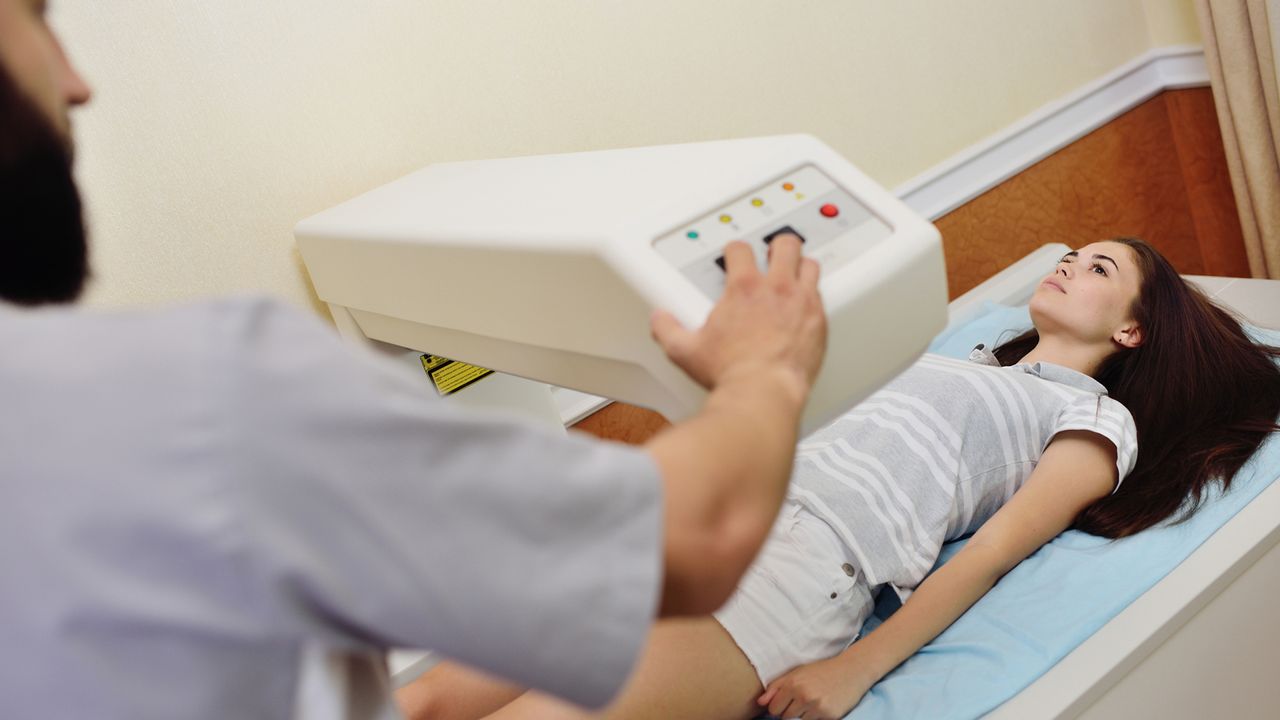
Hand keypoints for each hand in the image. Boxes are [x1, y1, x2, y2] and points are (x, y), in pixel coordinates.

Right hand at [651, 235, 824, 401]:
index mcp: (743, 288)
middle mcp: (776, 289)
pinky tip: (807, 304)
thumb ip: (668, 329)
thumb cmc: (730, 373)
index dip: (735, 249)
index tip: (735, 255)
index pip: (741, 249)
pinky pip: (822, 295)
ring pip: (809, 264)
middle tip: (772, 254)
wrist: (763, 393)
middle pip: (784, 244)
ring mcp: (801, 302)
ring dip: (801, 265)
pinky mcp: (819, 321)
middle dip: (777, 246)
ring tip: (795, 272)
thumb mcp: (686, 351)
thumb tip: (659, 319)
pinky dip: (813, 296)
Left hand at [757, 655, 872, 719]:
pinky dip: (816, 717)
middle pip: (785, 717)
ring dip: (804, 715)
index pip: (773, 708)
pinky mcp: (829, 716)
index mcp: (793, 683)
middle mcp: (804, 695)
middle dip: (790, 711)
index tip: (787, 701)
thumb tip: (759, 703)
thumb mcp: (797, 673)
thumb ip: (776, 687)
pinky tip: (823, 705)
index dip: (778, 706)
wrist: (851, 670)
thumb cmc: (821, 671)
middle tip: (803, 699)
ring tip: (813, 701)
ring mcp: (817, 707)